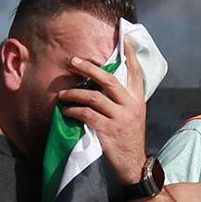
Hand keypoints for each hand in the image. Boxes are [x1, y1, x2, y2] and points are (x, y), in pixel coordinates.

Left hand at [58, 34, 149, 184]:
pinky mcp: (109, 130)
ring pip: (94, 97)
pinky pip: (86, 115)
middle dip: (89, 68)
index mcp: (137, 99)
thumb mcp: (132, 116)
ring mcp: (121, 118)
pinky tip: (66, 111)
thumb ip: (122, 100)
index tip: (125, 36)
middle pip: (109, 79)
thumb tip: (102, 86)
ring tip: (62, 93)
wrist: (134, 165)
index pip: (136, 71)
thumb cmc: (129, 139)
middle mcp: (131, 105)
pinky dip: (74, 111)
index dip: (130, 53)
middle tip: (73, 61)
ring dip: (74, 93)